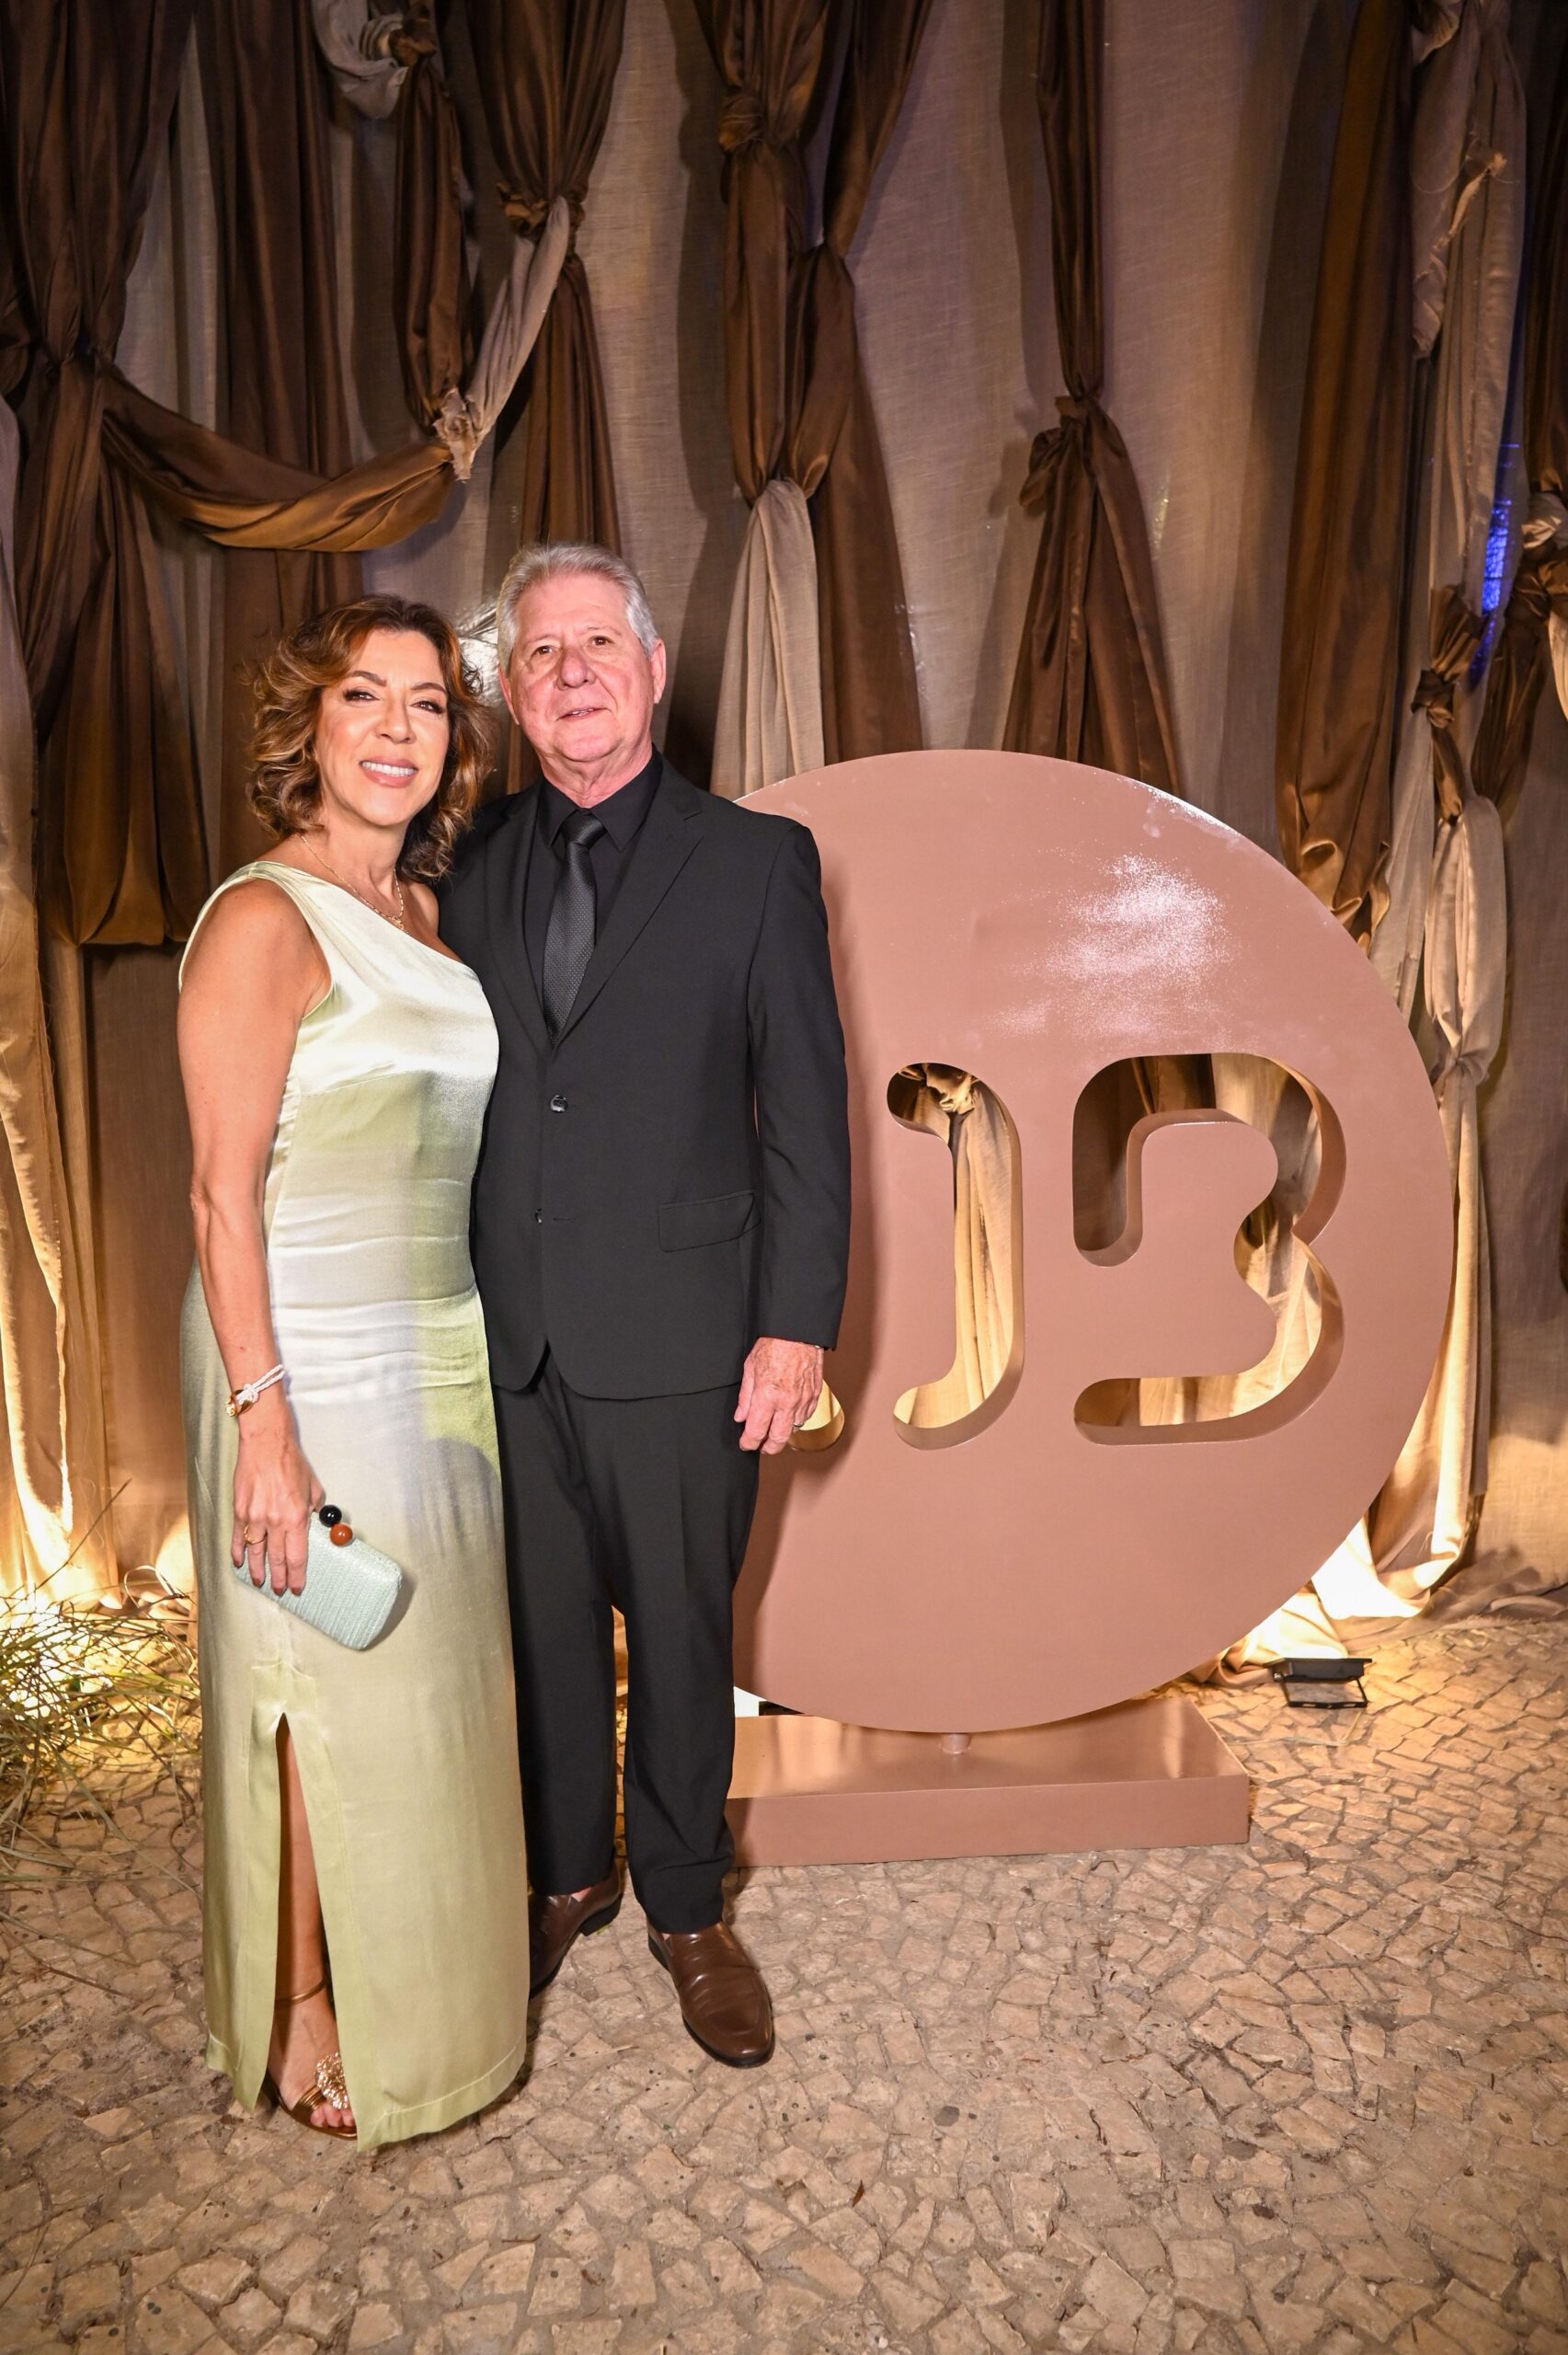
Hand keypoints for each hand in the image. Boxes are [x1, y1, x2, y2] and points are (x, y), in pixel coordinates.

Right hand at [231, 1397, 324, 1595]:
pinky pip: (238, 1538)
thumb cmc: (291, 1462)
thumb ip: (315, 1508)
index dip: (297, 1575)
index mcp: (297, 1518)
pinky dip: (238, 1552)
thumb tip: (316, 1521)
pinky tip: (240, 1562)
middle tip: (280, 1590)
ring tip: (260, 1582)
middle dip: (279, 1578)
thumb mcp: (313, 1486)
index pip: (297, 1556)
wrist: (266, 1443)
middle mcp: (275, 1521)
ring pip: (256, 1552)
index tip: (297, 1588)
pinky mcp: (239, 1510)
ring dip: (258, 1570)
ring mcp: (255, 1517)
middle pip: (276, 1559)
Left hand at [735, 1338, 824, 1455]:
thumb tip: (741, 1415)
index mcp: (767, 1395)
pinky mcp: (814, 1395)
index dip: (749, 1442)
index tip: (746, 1444)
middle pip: (778, 1439)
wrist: (798, 1333)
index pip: (756, 1431)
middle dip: (768, 1448)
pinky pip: (806, 1416)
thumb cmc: (774, 1344)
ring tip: (775, 1428)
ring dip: (783, 1432)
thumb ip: (745, 1397)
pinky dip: (797, 1419)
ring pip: (794, 1429)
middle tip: (762, 1447)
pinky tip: (789, 1415)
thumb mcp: (750, 1368)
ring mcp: (803, 1400)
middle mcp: (787, 1401)